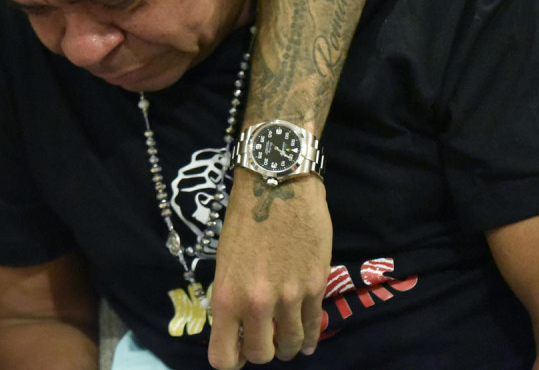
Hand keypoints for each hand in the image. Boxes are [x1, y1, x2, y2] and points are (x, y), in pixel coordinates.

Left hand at [207, 171, 330, 368]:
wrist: (278, 185)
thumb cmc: (244, 218)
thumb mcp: (225, 261)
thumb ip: (232, 297)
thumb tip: (239, 324)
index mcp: (226, 297)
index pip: (223, 357)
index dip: (230, 357)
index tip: (236, 349)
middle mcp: (256, 304)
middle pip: (261, 355)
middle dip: (262, 350)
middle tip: (264, 338)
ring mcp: (289, 298)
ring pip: (291, 346)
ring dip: (288, 346)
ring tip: (287, 339)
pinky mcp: (315, 287)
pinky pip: (313, 326)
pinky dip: (310, 337)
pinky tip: (307, 340)